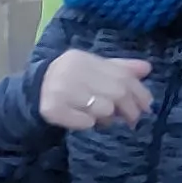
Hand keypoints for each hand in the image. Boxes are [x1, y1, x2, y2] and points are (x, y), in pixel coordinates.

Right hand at [38, 51, 154, 130]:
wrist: (34, 92)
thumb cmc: (72, 80)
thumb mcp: (94, 69)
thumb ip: (120, 69)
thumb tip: (147, 68)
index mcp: (82, 58)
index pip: (122, 76)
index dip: (139, 92)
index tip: (147, 106)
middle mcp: (70, 71)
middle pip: (116, 92)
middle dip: (129, 109)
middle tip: (131, 119)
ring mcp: (59, 90)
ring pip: (103, 108)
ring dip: (107, 117)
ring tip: (102, 118)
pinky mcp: (52, 109)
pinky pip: (85, 121)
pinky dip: (88, 123)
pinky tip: (84, 120)